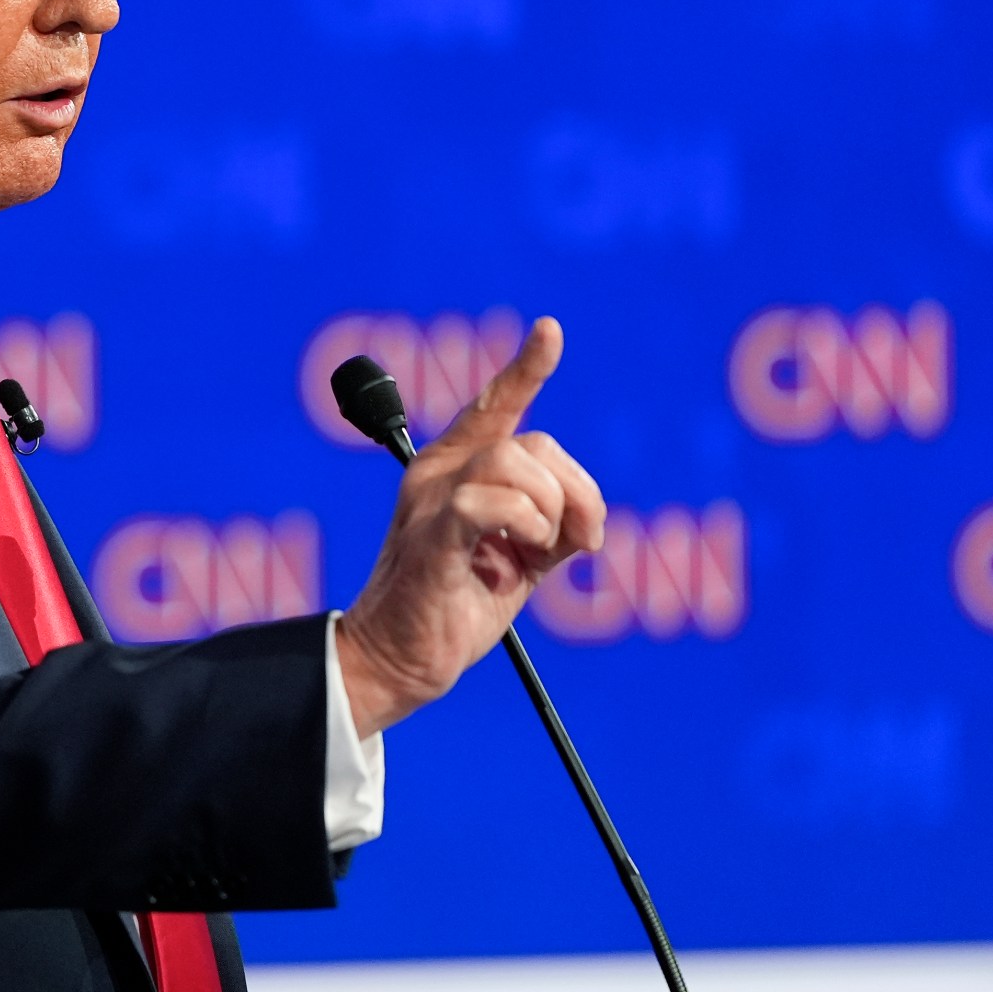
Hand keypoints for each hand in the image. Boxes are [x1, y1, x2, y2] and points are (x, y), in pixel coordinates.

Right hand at [333, 317, 606, 737]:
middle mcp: (437, 473)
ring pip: (515, 464)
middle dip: (575, 493)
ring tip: (538, 556)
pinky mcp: (431, 536)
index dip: (525, 368)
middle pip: (532, 443)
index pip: (493, 405)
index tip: (550, 331)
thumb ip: (550, 526)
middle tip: (578, 545)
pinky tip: (514, 562)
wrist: (401, 660)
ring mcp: (430, 501)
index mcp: (454, 471)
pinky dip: (523, 527)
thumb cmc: (454, 607)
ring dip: (550, 513)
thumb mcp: (518, 560)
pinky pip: (489, 504)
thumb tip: (591, 520)